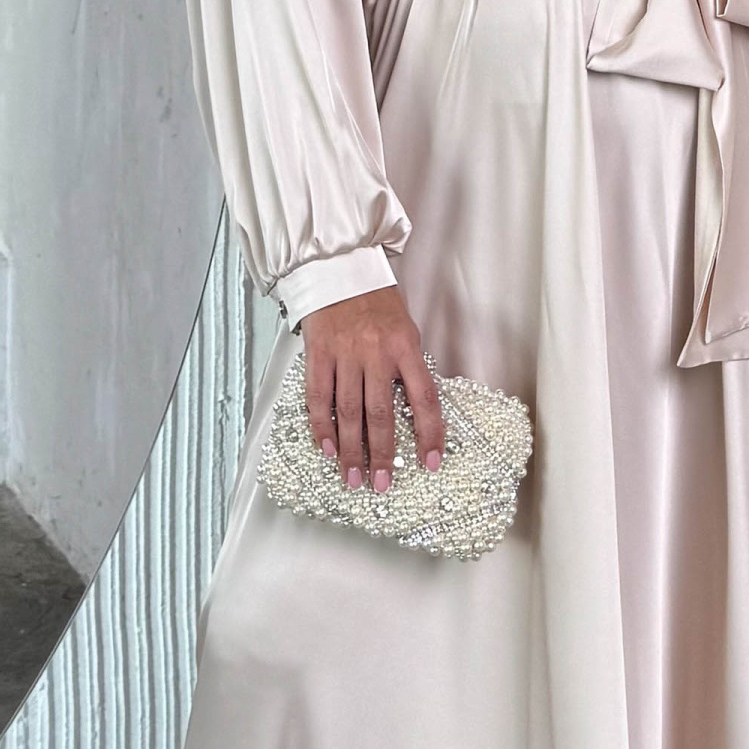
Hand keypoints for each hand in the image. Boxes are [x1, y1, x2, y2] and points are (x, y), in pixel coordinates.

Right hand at [300, 285, 446, 491]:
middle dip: (382, 453)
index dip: (429, 433)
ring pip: (348, 411)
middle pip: (380, 413)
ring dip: (350, 449)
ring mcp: (344, 353)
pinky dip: (321, 425)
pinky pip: (318, 396)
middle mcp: (375, 352)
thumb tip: (412, 411)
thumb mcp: (404, 327)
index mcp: (405, 345)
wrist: (338, 266)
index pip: (424, 397)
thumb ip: (407, 366)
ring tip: (352, 476)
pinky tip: (325, 447)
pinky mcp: (318, 353)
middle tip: (381, 483)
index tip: (430, 462)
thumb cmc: (374, 298)